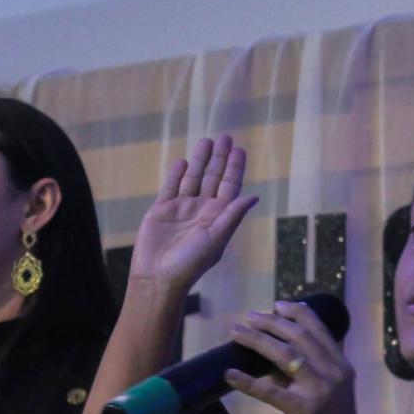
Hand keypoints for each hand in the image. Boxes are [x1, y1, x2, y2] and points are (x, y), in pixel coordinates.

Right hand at [129, 135, 258, 295]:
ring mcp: (181, 209)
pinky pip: (171, 187)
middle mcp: (201, 210)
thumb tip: (254, 197)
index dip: (234, 168)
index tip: (239, 149)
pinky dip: (176, 174)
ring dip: (200, 160)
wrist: (158, 277)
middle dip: (219, 158)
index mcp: (218, 217)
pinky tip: (183, 161)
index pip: (229, 187)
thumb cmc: (190, 262)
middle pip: (213, 178)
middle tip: (224, 137)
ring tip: (206, 141)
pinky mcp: (162, 210)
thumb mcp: (216, 238)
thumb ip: (232, 215)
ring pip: (193, 178)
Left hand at [224, 300, 371, 413]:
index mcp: (342, 366)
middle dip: (270, 322)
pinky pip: (271, 391)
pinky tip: (229, 375)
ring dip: (257, 340)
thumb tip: (268, 356)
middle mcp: (336, 374)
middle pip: (299, 336)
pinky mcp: (306, 412)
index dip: (297, 312)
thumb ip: (299, 375)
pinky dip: (247, 381)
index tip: (276, 304)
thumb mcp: (321, 396)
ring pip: (285, 355)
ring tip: (236, 333)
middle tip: (247, 317)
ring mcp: (323, 392)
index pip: (319, 328)